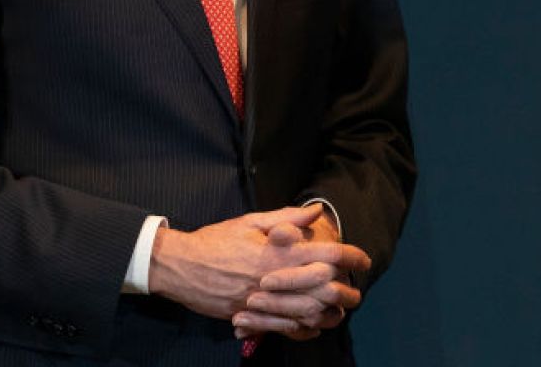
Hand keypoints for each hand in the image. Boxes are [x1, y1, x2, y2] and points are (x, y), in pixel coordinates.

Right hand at [149, 204, 369, 322]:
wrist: (178, 265)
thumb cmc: (215, 240)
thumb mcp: (250, 221)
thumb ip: (286, 218)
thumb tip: (315, 212)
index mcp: (277, 251)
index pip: (325, 254)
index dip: (350, 257)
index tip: (363, 260)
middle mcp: (273, 277)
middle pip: (321, 289)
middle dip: (345, 292)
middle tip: (356, 293)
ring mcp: (260, 299)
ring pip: (305, 312)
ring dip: (327, 314)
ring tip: (340, 313)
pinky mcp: (247, 315)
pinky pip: (281, 327)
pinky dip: (301, 329)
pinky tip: (312, 326)